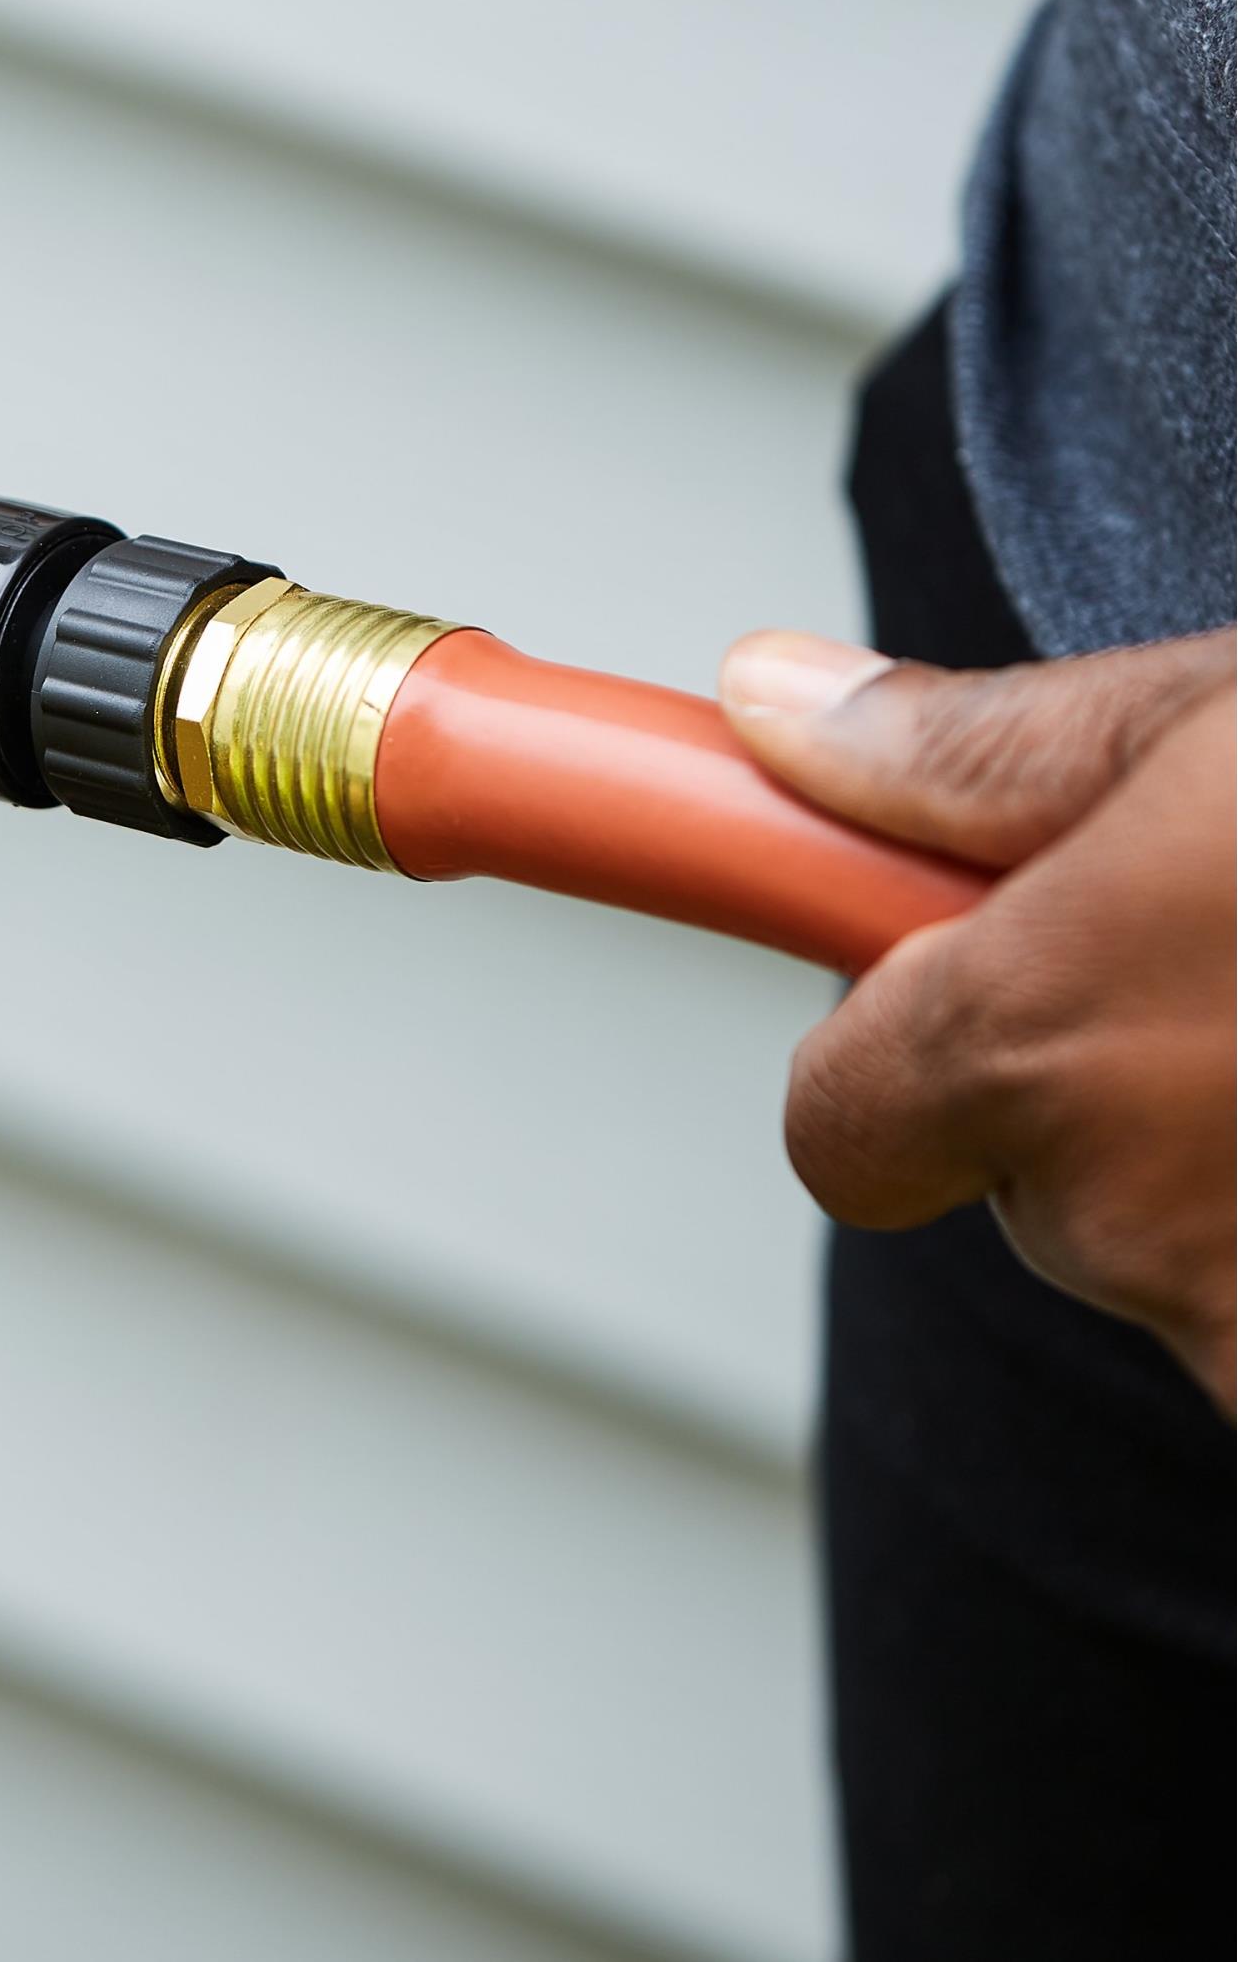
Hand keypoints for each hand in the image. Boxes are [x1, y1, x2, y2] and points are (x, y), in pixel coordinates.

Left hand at [720, 626, 1235, 1411]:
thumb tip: (772, 706)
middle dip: (1105, 1092)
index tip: (946, 987)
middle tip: (1229, 968)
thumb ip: (972, 752)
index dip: (890, 1054)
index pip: (832, 1128)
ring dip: (1233, 1162)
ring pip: (1188, 1257)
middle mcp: (1140, 1233)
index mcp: (1042, 1048)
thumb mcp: (1214, 726)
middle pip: (1030, 1186)